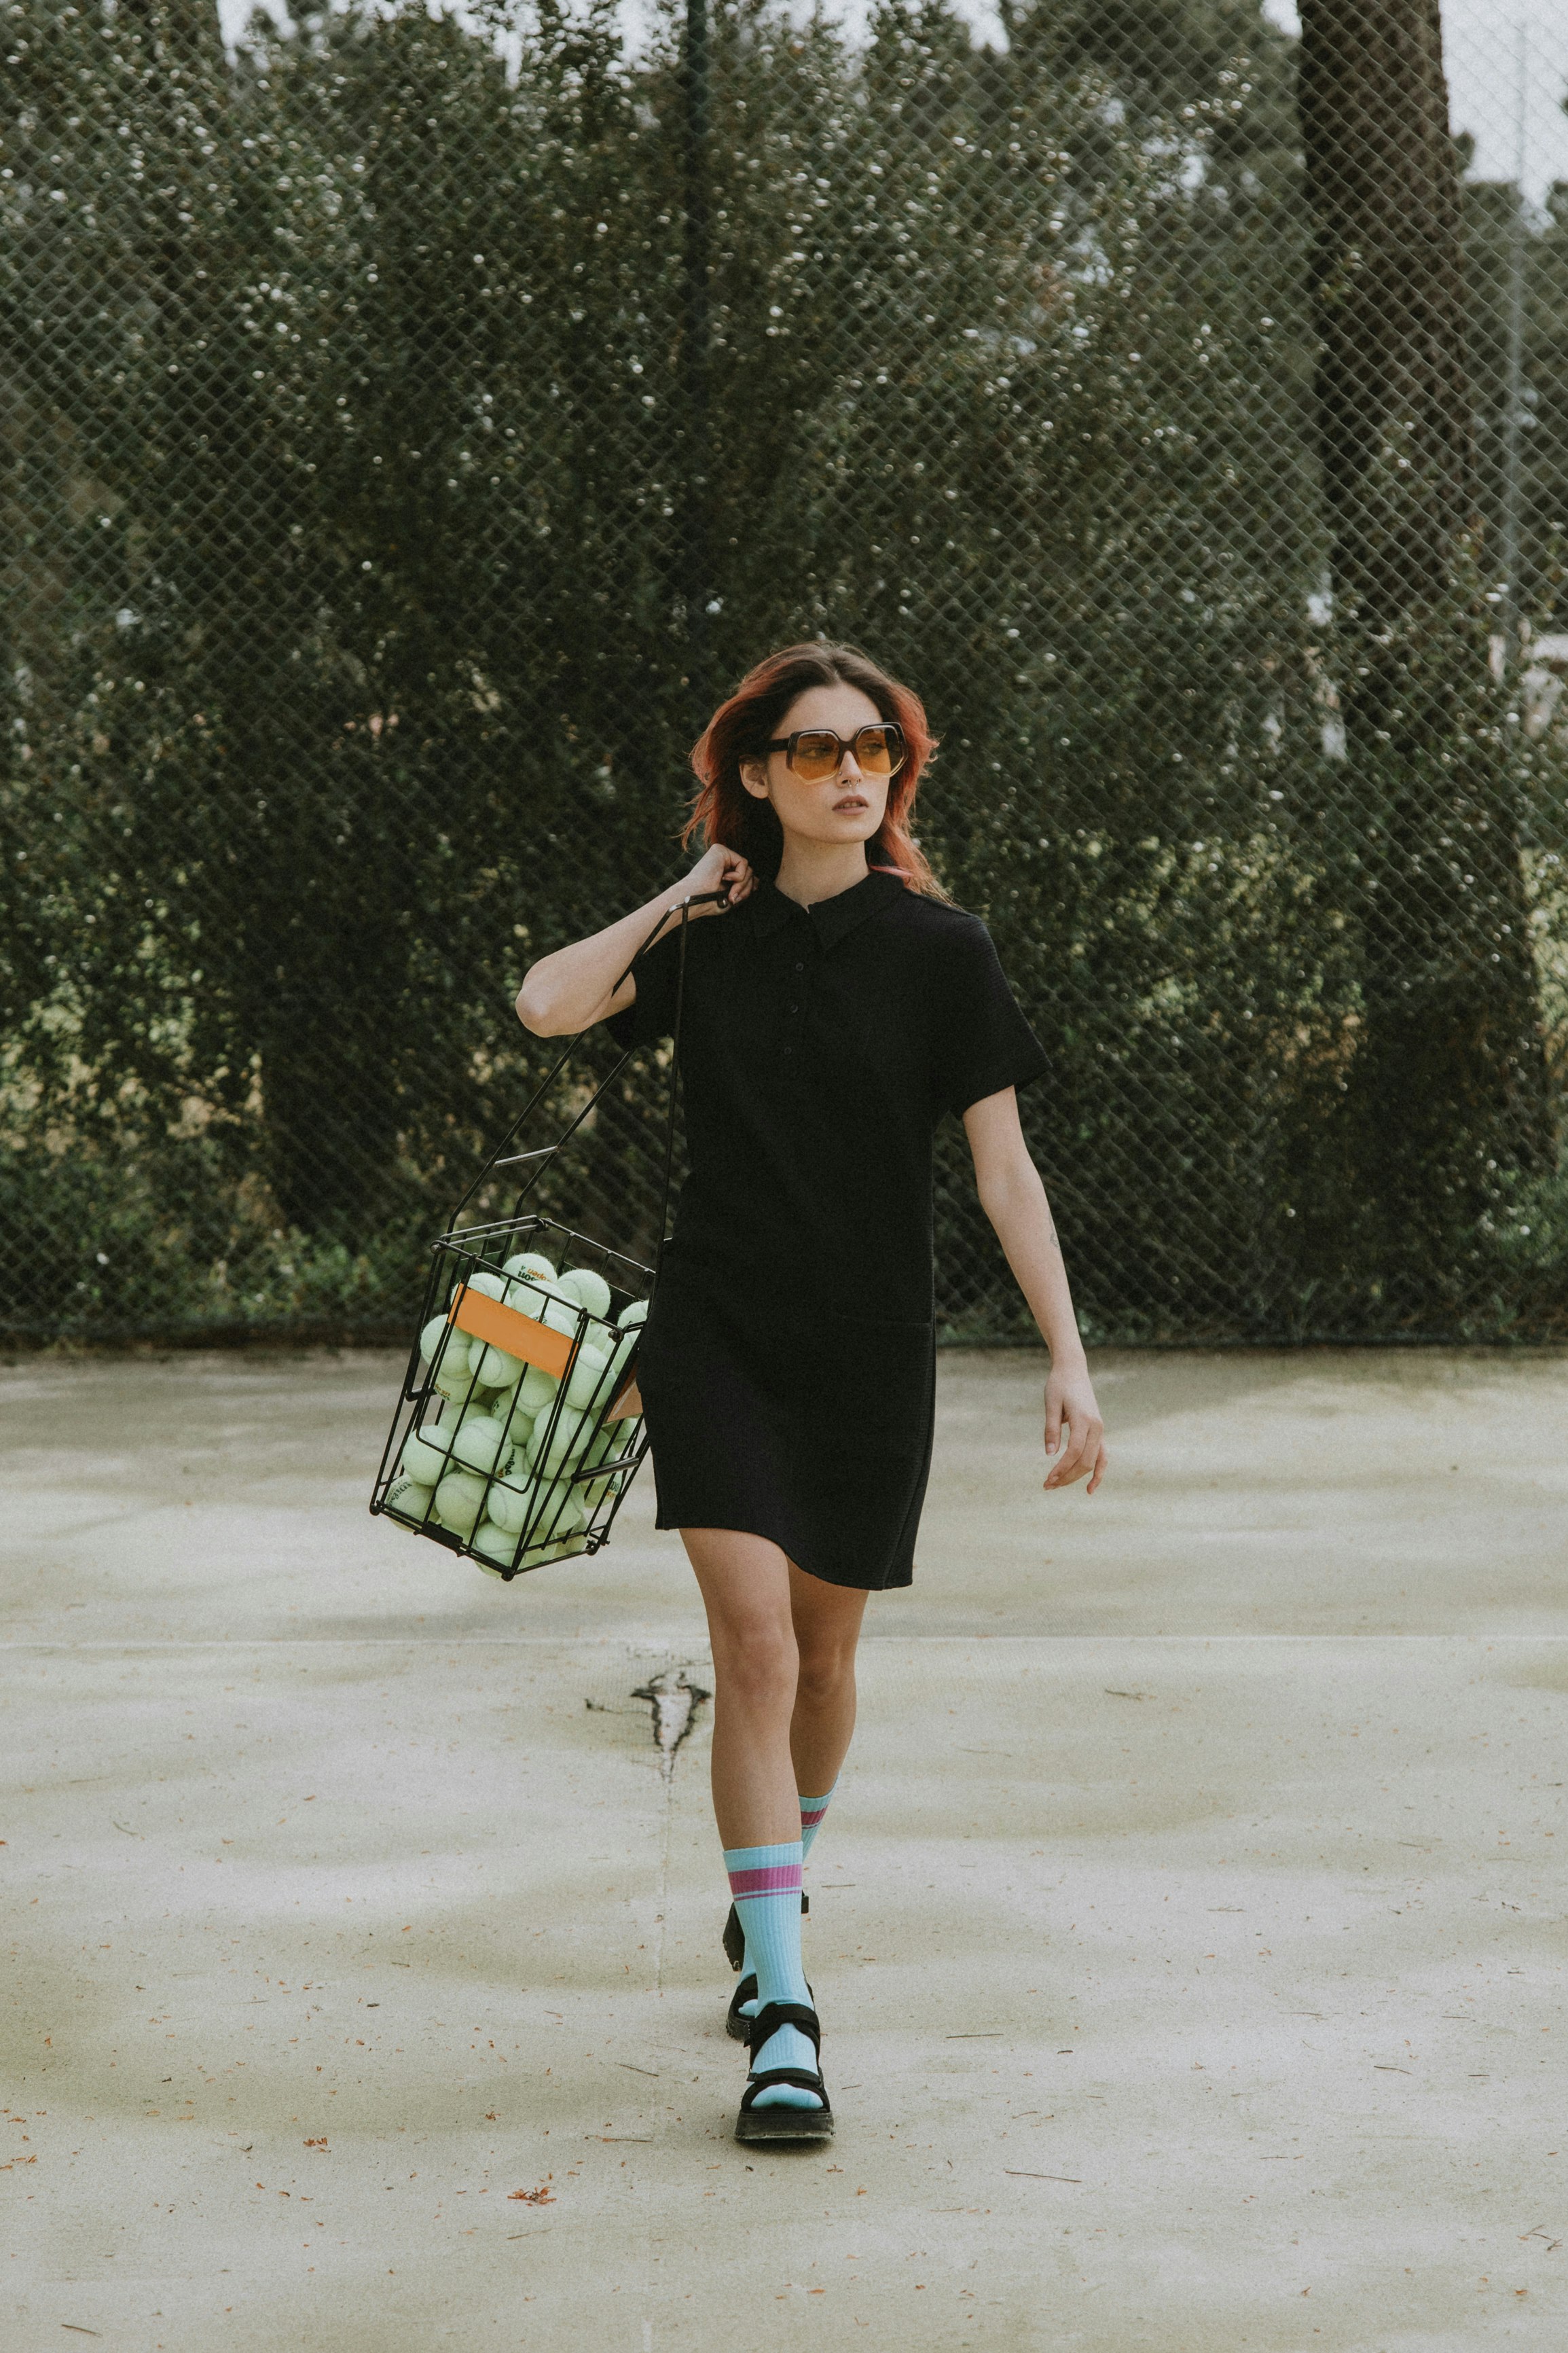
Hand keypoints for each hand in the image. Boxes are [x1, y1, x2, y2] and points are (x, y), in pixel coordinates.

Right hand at [681, 841, 754, 912]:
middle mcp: (722, 861)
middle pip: (748, 872)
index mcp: (722, 871)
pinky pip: (743, 863)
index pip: (744, 876)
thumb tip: (757, 880)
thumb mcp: (731, 896)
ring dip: (742, 885)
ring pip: (748, 869)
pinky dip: (738, 876)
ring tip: (729, 892)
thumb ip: (744, 887)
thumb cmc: (707, 901)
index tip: (736, 899)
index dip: (746, 888)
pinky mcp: (720, 850)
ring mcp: (721, 854)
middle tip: (732, 898)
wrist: (695, 898)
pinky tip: (724, 878)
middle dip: (745, 888)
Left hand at [1043, 1361, 1106, 1494]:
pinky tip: (1090, 1488)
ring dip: (1077, 1477)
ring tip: (1058, 1486)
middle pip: (1085, 1461)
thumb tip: (1049, 1454)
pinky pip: (1102, 1456)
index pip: (1074, 1451)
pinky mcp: (1098, 1431)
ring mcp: (1100, 1430)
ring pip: (1094, 1461)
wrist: (1073, 1370)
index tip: (1047, 1479)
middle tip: (1047, 1485)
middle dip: (1066, 1476)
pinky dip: (1098, 1472)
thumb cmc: (1059, 1385)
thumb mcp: (1051, 1404)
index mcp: (1083, 1419)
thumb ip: (1051, 1429)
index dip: (1061, 1468)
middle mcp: (1096, 1426)